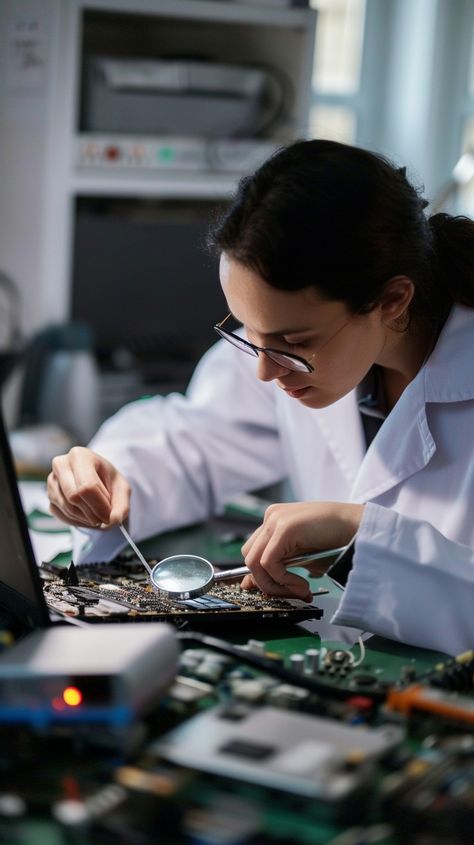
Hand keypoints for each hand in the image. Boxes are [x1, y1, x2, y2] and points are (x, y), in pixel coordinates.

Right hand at [47, 447, 130, 528]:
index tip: (109, 516)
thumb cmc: (108, 480)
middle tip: (104, 518)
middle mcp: (61, 464)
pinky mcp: (49, 496)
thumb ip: (122, 505)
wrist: (96, 479)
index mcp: (80, 455)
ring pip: (67, 508)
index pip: (87, 486)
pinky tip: (87, 516)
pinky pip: (61, 515)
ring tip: (97, 515)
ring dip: (86, 519)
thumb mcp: (122, 489)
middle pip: (74, 497)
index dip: (99, 506)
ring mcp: (52, 481)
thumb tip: (114, 520)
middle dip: (92, 513)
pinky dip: (77, 521)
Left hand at [240, 501, 364, 600]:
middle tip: (292, 594)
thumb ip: (280, 566)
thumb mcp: (303, 556)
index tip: (272, 592)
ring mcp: (275, 520)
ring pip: (255, 562)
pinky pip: (269, 563)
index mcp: (274, 520)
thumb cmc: (336, 541)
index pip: (253, 551)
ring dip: (276, 584)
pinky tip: (304, 584)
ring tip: (301, 591)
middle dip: (267, 583)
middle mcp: (271, 517)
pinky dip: (283, 580)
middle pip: (249, 557)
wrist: (358, 527)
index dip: (258, 575)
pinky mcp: (283, 528)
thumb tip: (253, 584)